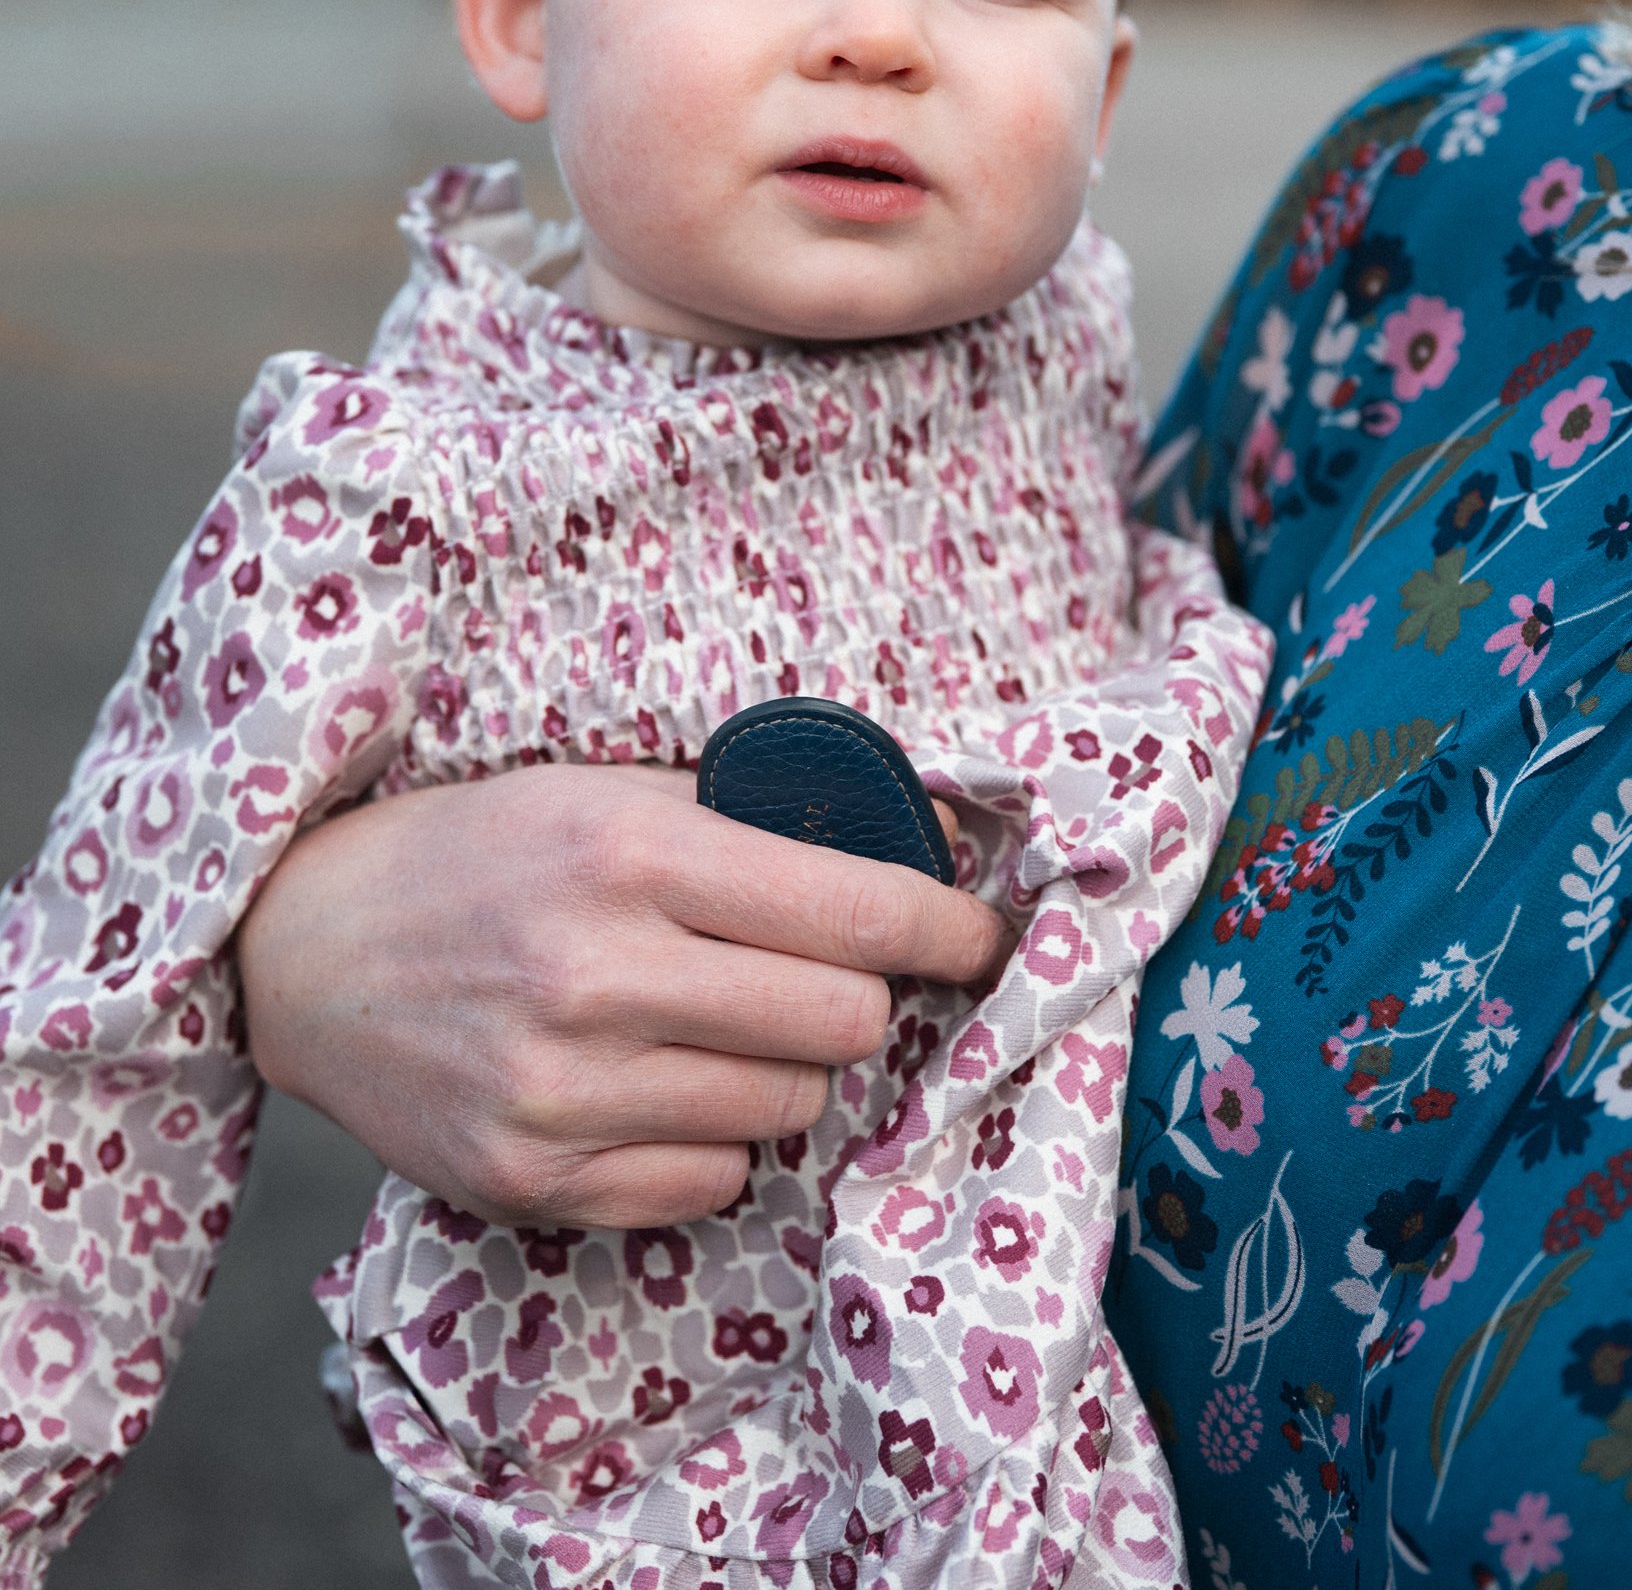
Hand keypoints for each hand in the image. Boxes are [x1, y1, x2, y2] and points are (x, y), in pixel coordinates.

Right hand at [236, 764, 1003, 1228]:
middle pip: (844, 1024)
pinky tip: (659, 1084)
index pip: (854, 908)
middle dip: (858, 998)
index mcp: (626, 852)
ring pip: (789, 1110)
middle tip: (825, 975)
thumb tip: (914, 848)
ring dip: (785, 1069)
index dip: (948, 928)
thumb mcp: (602, 790)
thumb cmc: (478, 852)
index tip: (985, 938)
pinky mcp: (536, 1179)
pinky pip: (713, 1181)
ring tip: (722, 1025)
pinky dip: (714, 1137)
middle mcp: (597, 974)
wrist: (306, 951)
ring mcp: (563, 1092)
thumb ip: (743, 821)